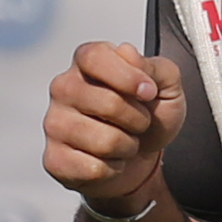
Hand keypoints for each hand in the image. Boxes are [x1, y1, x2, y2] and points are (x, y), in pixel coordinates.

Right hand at [44, 41, 184, 203]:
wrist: (142, 158)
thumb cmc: (149, 117)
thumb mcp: (167, 87)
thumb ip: (155, 66)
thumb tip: (128, 53)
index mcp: (88, 63)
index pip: (95, 57)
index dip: (128, 76)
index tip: (148, 92)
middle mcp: (64, 89)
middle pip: (108, 103)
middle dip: (139, 120)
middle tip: (138, 122)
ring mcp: (54, 124)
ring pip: (104, 141)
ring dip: (128, 146)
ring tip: (124, 141)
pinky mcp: (54, 158)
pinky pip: (94, 168)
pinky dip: (114, 168)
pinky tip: (108, 159)